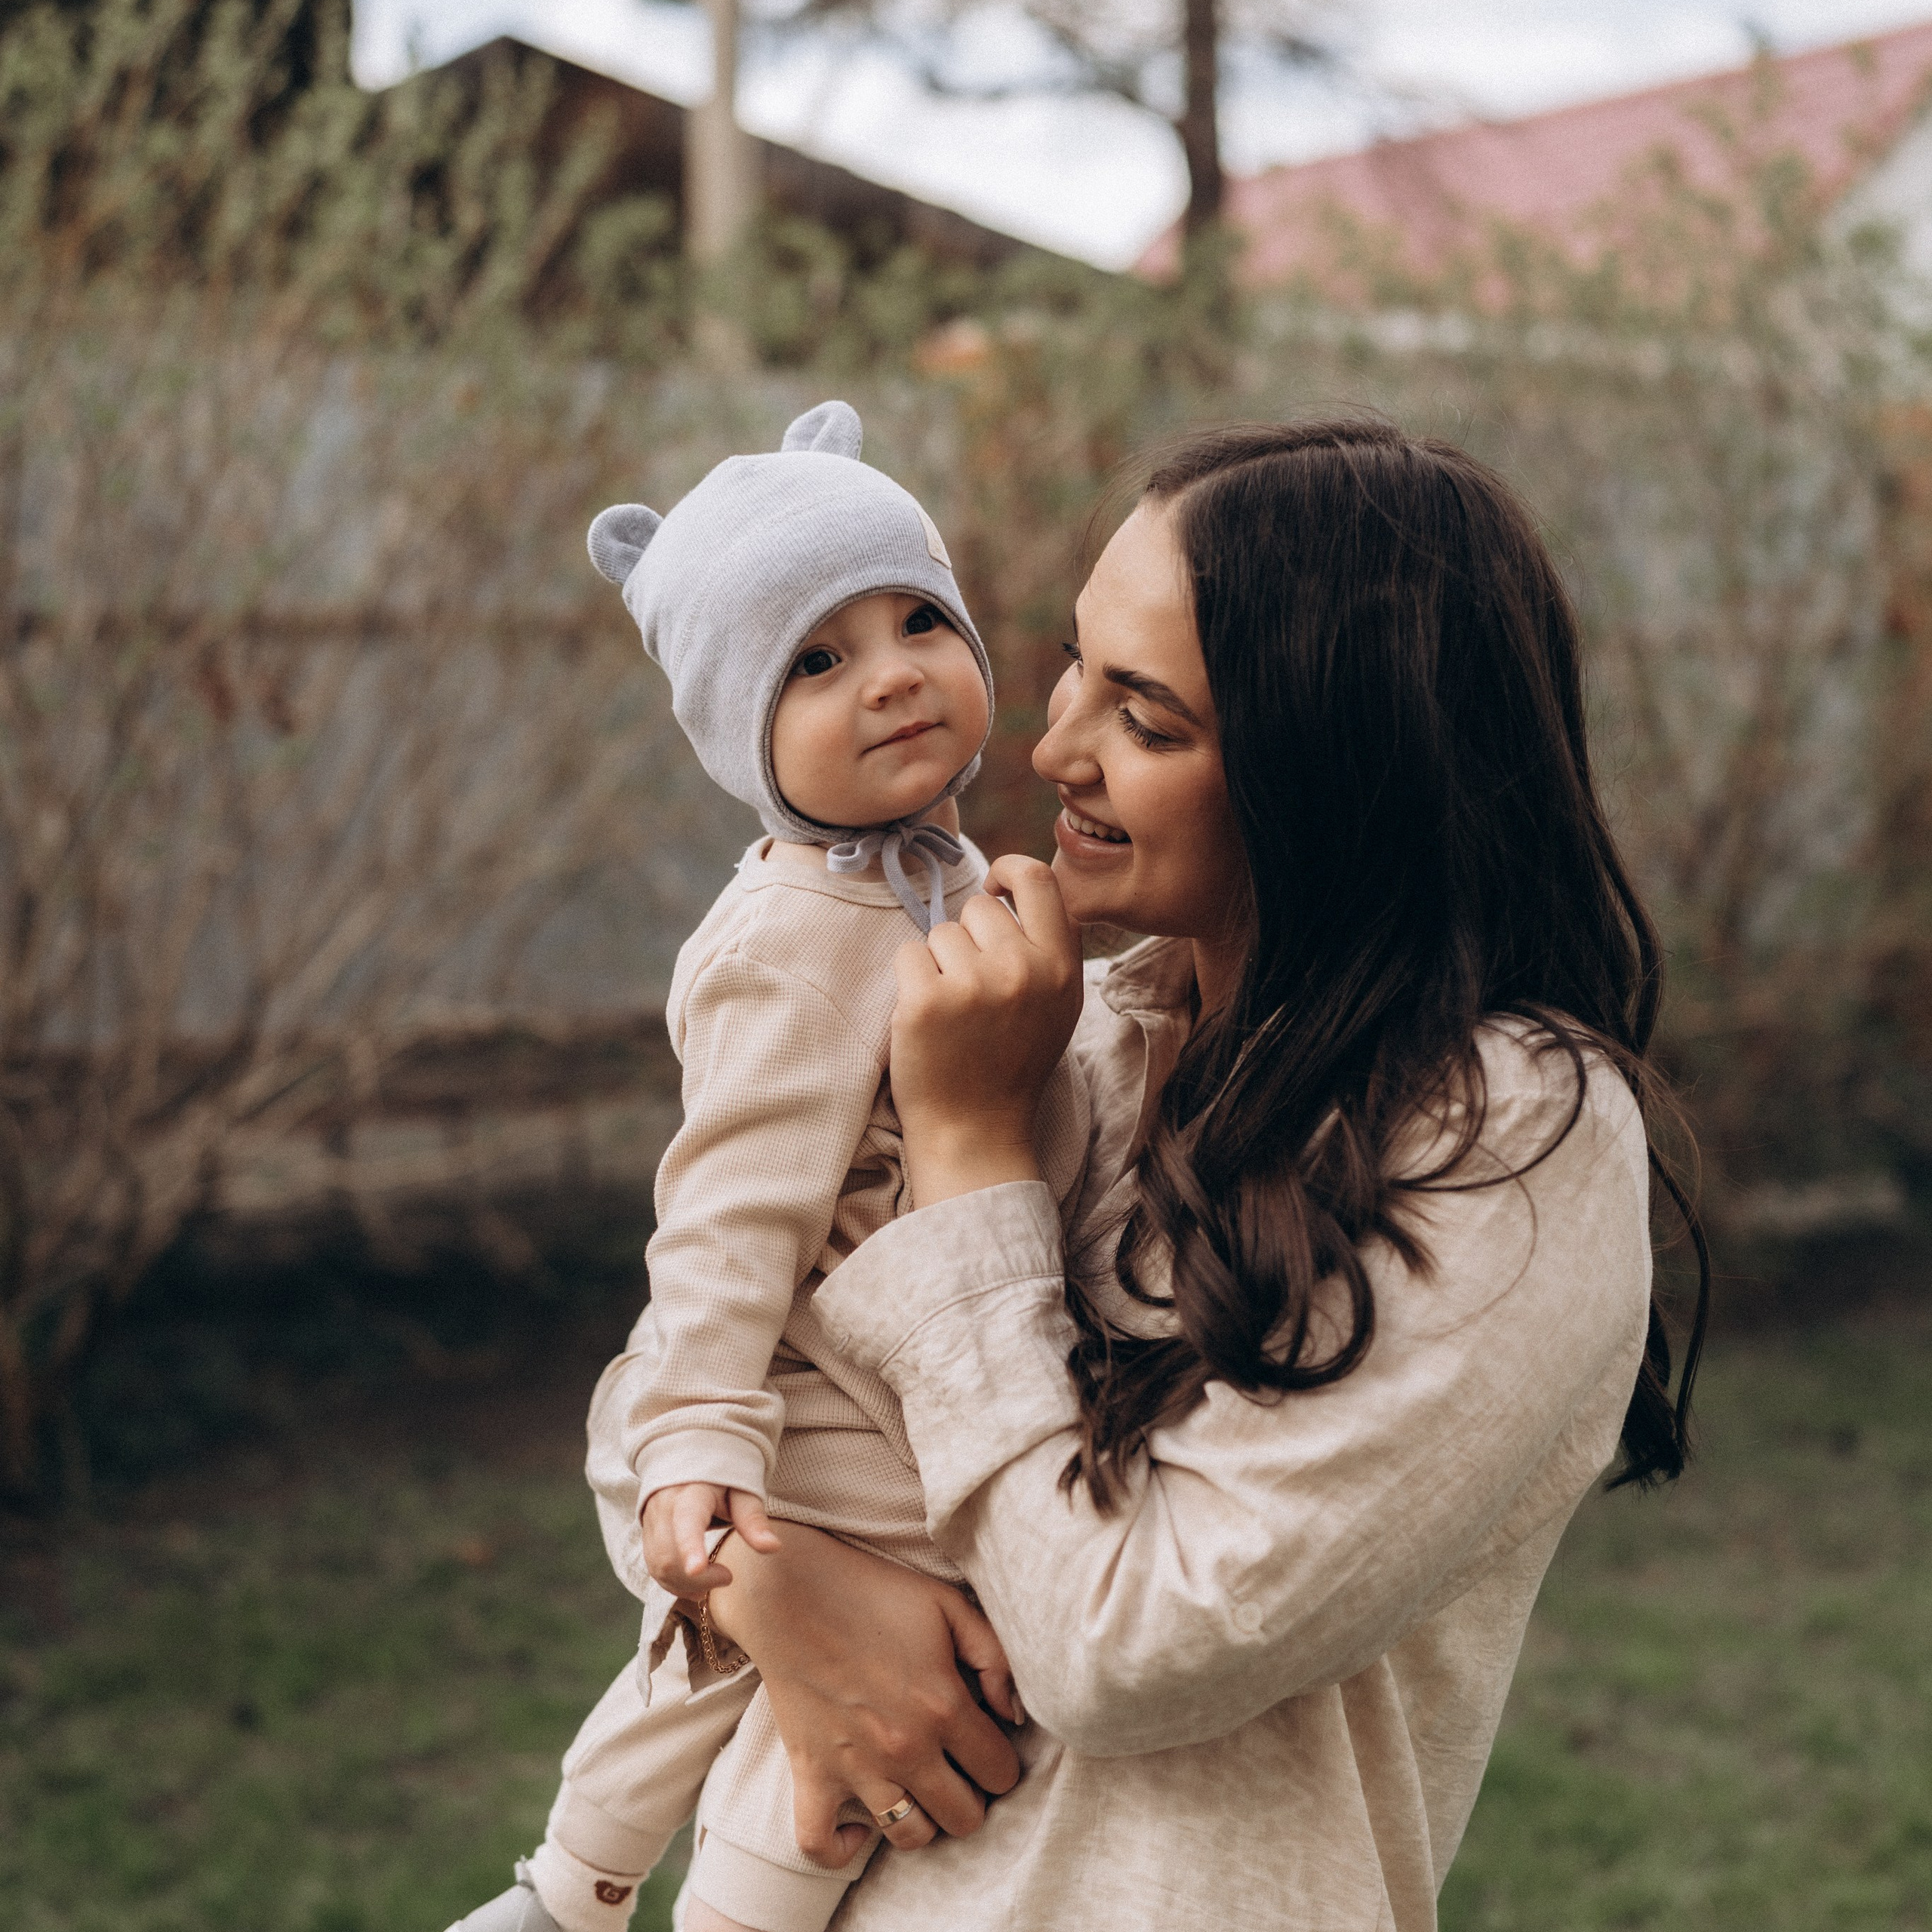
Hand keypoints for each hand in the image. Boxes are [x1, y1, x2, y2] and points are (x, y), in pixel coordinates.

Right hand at [641, 1482, 780, 1595]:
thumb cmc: (723, 1480)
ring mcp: (650, 1521)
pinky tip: (696, 1585)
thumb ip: (753, 1520)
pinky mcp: (647, 1534)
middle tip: (728, 1577)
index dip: (690, 1546)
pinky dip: (674, 1583)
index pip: (687, 1521)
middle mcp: (663, 1506)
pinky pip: (654, 1567)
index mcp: (690, 1492)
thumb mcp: (743, 1492)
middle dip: (699, 1579)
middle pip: (669, 1555)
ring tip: (716, 1581)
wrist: (692, 1462)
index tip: (698, 1568)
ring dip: (686, 1585)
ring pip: (658, 1566)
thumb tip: (773, 1547)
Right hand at [706, 1524, 1023, 1866]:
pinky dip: (842, 1847)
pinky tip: (860, 1823)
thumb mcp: (948, 1605)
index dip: (1001, 1761)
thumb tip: (1015, 1714)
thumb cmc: (873, 1593)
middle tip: (957, 1768)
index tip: (986, 1744)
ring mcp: (855, 1769)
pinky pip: (821, 1845)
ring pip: (910, 1836)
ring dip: (923, 1818)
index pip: (1000, 1772)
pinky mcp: (810, 1775)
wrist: (789, 1591)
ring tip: (919, 1787)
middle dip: (971, 1795)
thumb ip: (994, 1657)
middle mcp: (904, 1748)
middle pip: (964, 1817)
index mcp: (943, 1705)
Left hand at [891, 854, 1083, 1206]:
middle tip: (972, 989)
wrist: (976, 1131)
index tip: (992, 888)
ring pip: (940, 932)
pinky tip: (928, 1018)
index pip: (1039, 879)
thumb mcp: (1056, 1004)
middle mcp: (1021, 970)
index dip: (1009, 871)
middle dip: (967, 938)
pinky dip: (910, 981)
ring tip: (954, 1011)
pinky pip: (908, 955)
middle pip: (978, 909)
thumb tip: (1011, 891)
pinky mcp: (925, 1001)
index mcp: (1060, 967)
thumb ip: (1045, 948)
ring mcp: (972, 985)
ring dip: (938, 963)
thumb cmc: (1011, 1063)